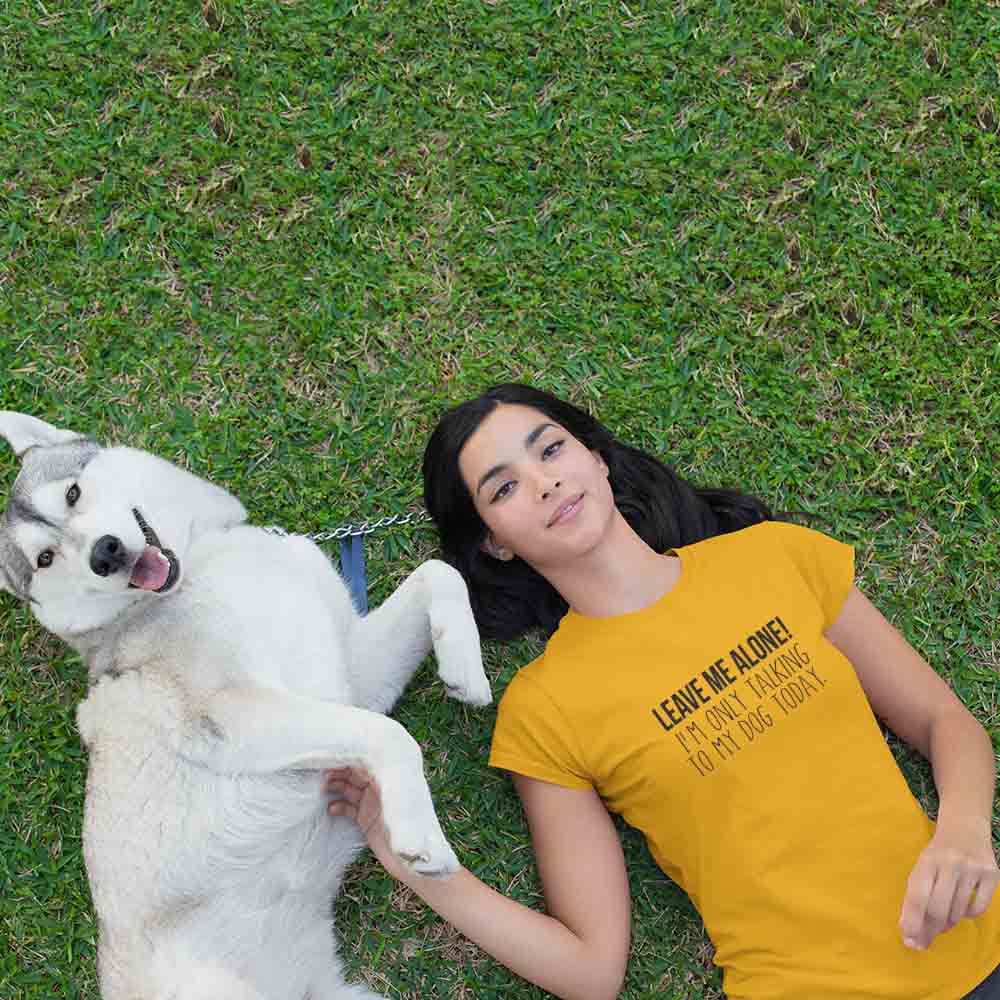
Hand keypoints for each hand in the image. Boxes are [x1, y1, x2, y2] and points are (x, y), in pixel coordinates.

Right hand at [324, 767, 406, 877]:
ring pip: (351, 788)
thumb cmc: (410, 830)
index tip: (335, 756)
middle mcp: (382, 789)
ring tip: (324, 787)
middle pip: (358, 773)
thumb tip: (370, 762)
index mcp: (392, 779)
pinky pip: (349, 808)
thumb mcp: (398, 805)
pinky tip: (331, 808)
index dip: (353, 758)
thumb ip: (382, 786)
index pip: (369, 762)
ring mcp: (373, 804)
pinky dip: (339, 806)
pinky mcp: (366, 820)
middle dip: (341, 770)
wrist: (412, 863)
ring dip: (337, 786)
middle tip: (325, 774)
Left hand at [899, 818, 999, 949]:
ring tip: (941, 925)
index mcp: (927, 860)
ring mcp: (972, 869)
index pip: (918, 896)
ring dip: (946, 924)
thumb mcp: (922, 866)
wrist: (965, 826)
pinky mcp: (991, 874)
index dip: (912, 921)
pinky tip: (961, 911)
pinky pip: (979, 908)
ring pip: (958, 911)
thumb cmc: (938, 853)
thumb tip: (910, 931)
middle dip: (928, 930)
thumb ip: (916, 894)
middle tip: (923, 942)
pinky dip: (968, 915)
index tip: (908, 940)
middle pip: (938, 908)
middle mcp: (950, 863)